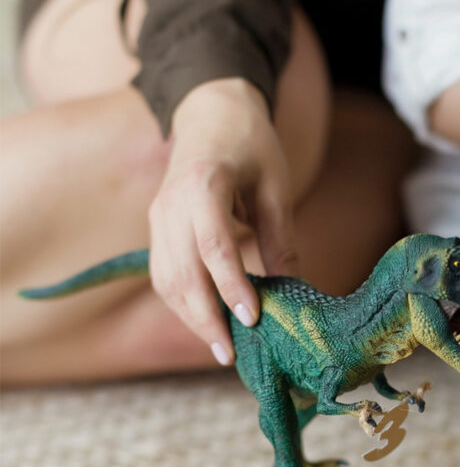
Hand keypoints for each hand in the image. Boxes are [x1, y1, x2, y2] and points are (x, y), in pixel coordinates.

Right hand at [148, 78, 298, 365]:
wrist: (210, 110)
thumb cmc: (251, 145)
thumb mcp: (276, 186)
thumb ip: (281, 237)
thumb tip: (294, 288)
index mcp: (204, 185)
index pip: (214, 246)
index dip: (232, 286)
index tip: (253, 318)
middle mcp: (171, 204)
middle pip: (180, 272)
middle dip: (205, 318)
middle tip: (231, 356)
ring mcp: (158, 217)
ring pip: (166, 280)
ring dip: (191, 318)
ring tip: (222, 349)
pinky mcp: (157, 228)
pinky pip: (164, 274)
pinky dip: (183, 303)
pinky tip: (208, 324)